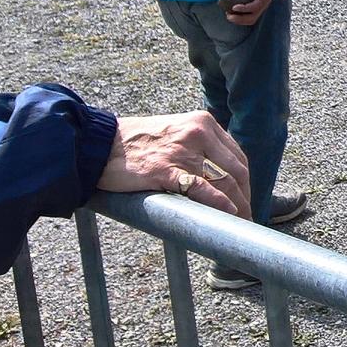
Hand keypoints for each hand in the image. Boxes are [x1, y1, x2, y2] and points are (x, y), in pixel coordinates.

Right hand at [99, 111, 251, 219]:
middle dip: (246, 196)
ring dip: (237, 205)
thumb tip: (221, 174)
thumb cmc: (135, 143)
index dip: (245, 181)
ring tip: (239, 223)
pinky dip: (219, 203)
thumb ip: (199, 146)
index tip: (246, 198)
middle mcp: (199, 133)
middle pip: (236, 170)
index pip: (236, 156)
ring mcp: (184, 151)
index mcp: (204, 123)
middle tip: (247, 217)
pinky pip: (201, 188)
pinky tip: (228, 214)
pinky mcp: (166, 170)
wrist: (99, 144)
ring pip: (223, 181)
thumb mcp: (176, 132)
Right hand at [226, 0, 274, 25]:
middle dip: (238, 21)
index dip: (238, 19)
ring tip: (230, 15)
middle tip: (228, 17)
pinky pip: (253, 6)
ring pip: (252, 16)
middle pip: (251, 20)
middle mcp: (262, 6)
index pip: (249, 18)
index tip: (228, 15)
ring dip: (240, 18)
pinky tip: (235, 7)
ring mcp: (264, 3)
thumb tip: (220, 2)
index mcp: (257, 6)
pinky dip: (244, 8)